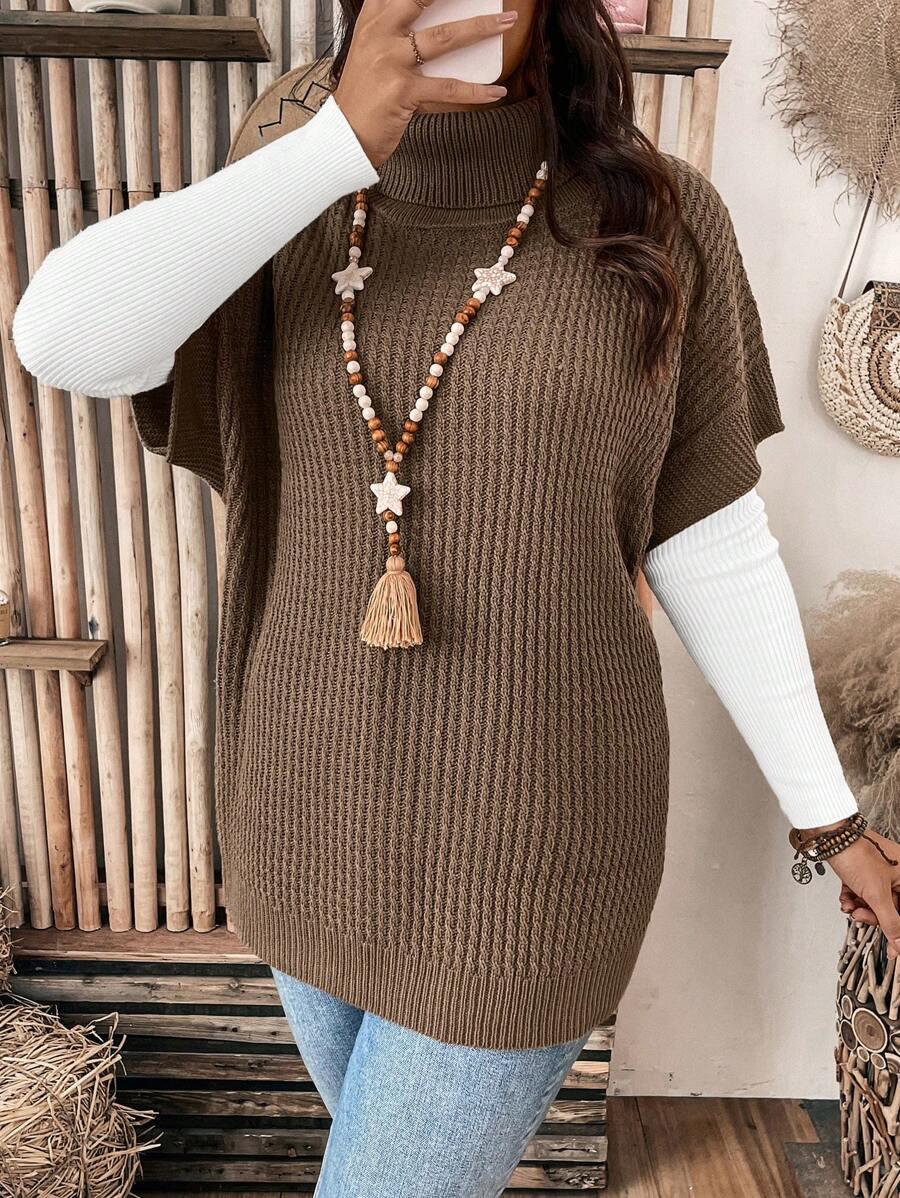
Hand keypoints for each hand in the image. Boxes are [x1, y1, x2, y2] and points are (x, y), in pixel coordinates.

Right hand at [333, 0, 516, 167]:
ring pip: (444, 37)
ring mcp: (390, 61)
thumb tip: (442, 24)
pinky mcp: (402, 91)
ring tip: (505, 24)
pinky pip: (448, 88)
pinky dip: (476, 91)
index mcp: (372, 20)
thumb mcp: (372, 52)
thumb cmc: (363, 96)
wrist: (345, 136)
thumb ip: (395, 30)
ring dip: (481, 28)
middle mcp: (379, 34)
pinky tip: (496, 91)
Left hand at [798, 821, 899, 957]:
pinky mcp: (864, 869)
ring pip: (875, 900)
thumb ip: (890, 922)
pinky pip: (864, 890)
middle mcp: (897, 871)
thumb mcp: (876, 894)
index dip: (897, 929)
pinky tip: (845, 898)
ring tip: (849, 905)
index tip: (894, 948)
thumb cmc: (856, 854)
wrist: (829, 836)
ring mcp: (881, 870)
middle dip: (873, 914)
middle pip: (891, 906)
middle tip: (860, 915)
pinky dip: (853, 896)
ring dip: (860, 906)